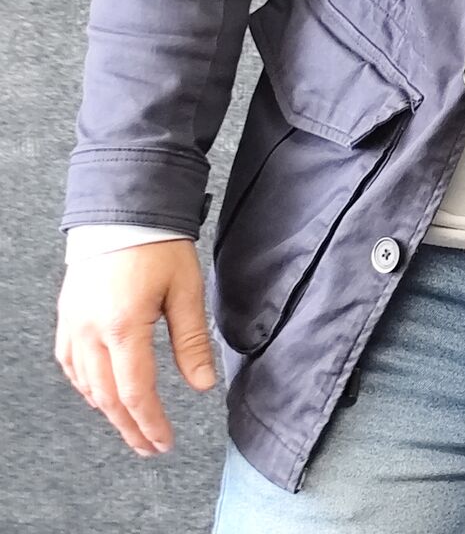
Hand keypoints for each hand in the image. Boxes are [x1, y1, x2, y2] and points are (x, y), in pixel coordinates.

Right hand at [56, 239, 216, 454]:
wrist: (123, 213)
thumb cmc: (158, 246)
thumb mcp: (186, 291)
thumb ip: (191, 341)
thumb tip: (202, 384)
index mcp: (123, 327)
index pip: (135, 392)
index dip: (150, 422)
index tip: (164, 442)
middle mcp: (90, 332)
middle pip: (107, 398)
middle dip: (130, 427)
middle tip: (151, 446)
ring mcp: (73, 327)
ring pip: (86, 386)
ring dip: (108, 411)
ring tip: (133, 426)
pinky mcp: (66, 319)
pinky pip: (71, 366)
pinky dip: (88, 387)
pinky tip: (102, 395)